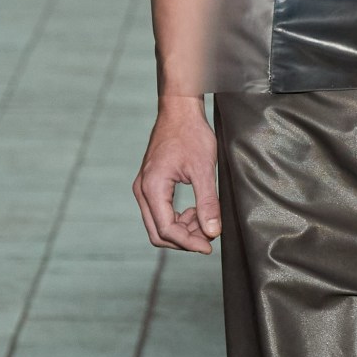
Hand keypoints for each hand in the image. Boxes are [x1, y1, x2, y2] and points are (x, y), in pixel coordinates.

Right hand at [132, 97, 220, 251]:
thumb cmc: (191, 134)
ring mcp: (144, 188)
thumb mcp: (203, 169)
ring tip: (206, 220)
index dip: (189, 243)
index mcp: (152, 187)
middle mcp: (142, 190)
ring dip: (182, 230)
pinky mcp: (150, 185)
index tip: (210, 245)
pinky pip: (160, 212)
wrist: (180, 111)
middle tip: (209, 237)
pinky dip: (178, 218)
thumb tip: (213, 232)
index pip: (166, 229)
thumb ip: (208, 202)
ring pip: (159, 225)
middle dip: (184, 240)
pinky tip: (196, 211)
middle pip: (158, 233)